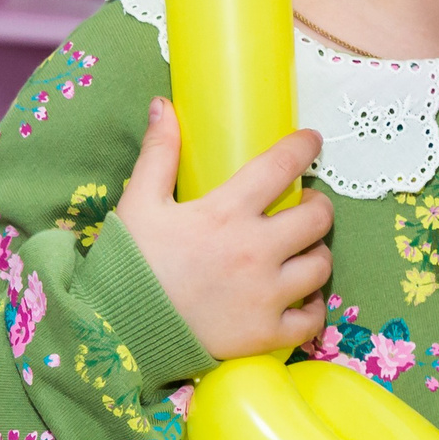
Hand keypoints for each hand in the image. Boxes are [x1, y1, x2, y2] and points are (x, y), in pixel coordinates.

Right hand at [115, 96, 332, 362]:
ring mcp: (266, 295)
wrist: (117, 335)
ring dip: (317, 253)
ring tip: (302, 251)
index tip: (311, 142)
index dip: (304, 147)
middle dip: (318, 206)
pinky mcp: (268, 334)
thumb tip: (163, 105)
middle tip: (306, 206)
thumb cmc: (129, 266)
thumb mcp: (139, 203)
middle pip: (318, 217)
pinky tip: (300, 298)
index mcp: (226, 213)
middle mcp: (256, 251)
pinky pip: (313, 318)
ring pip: (321, 264)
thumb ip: (158, 153)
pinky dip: (313, 307)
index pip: (281, 166)